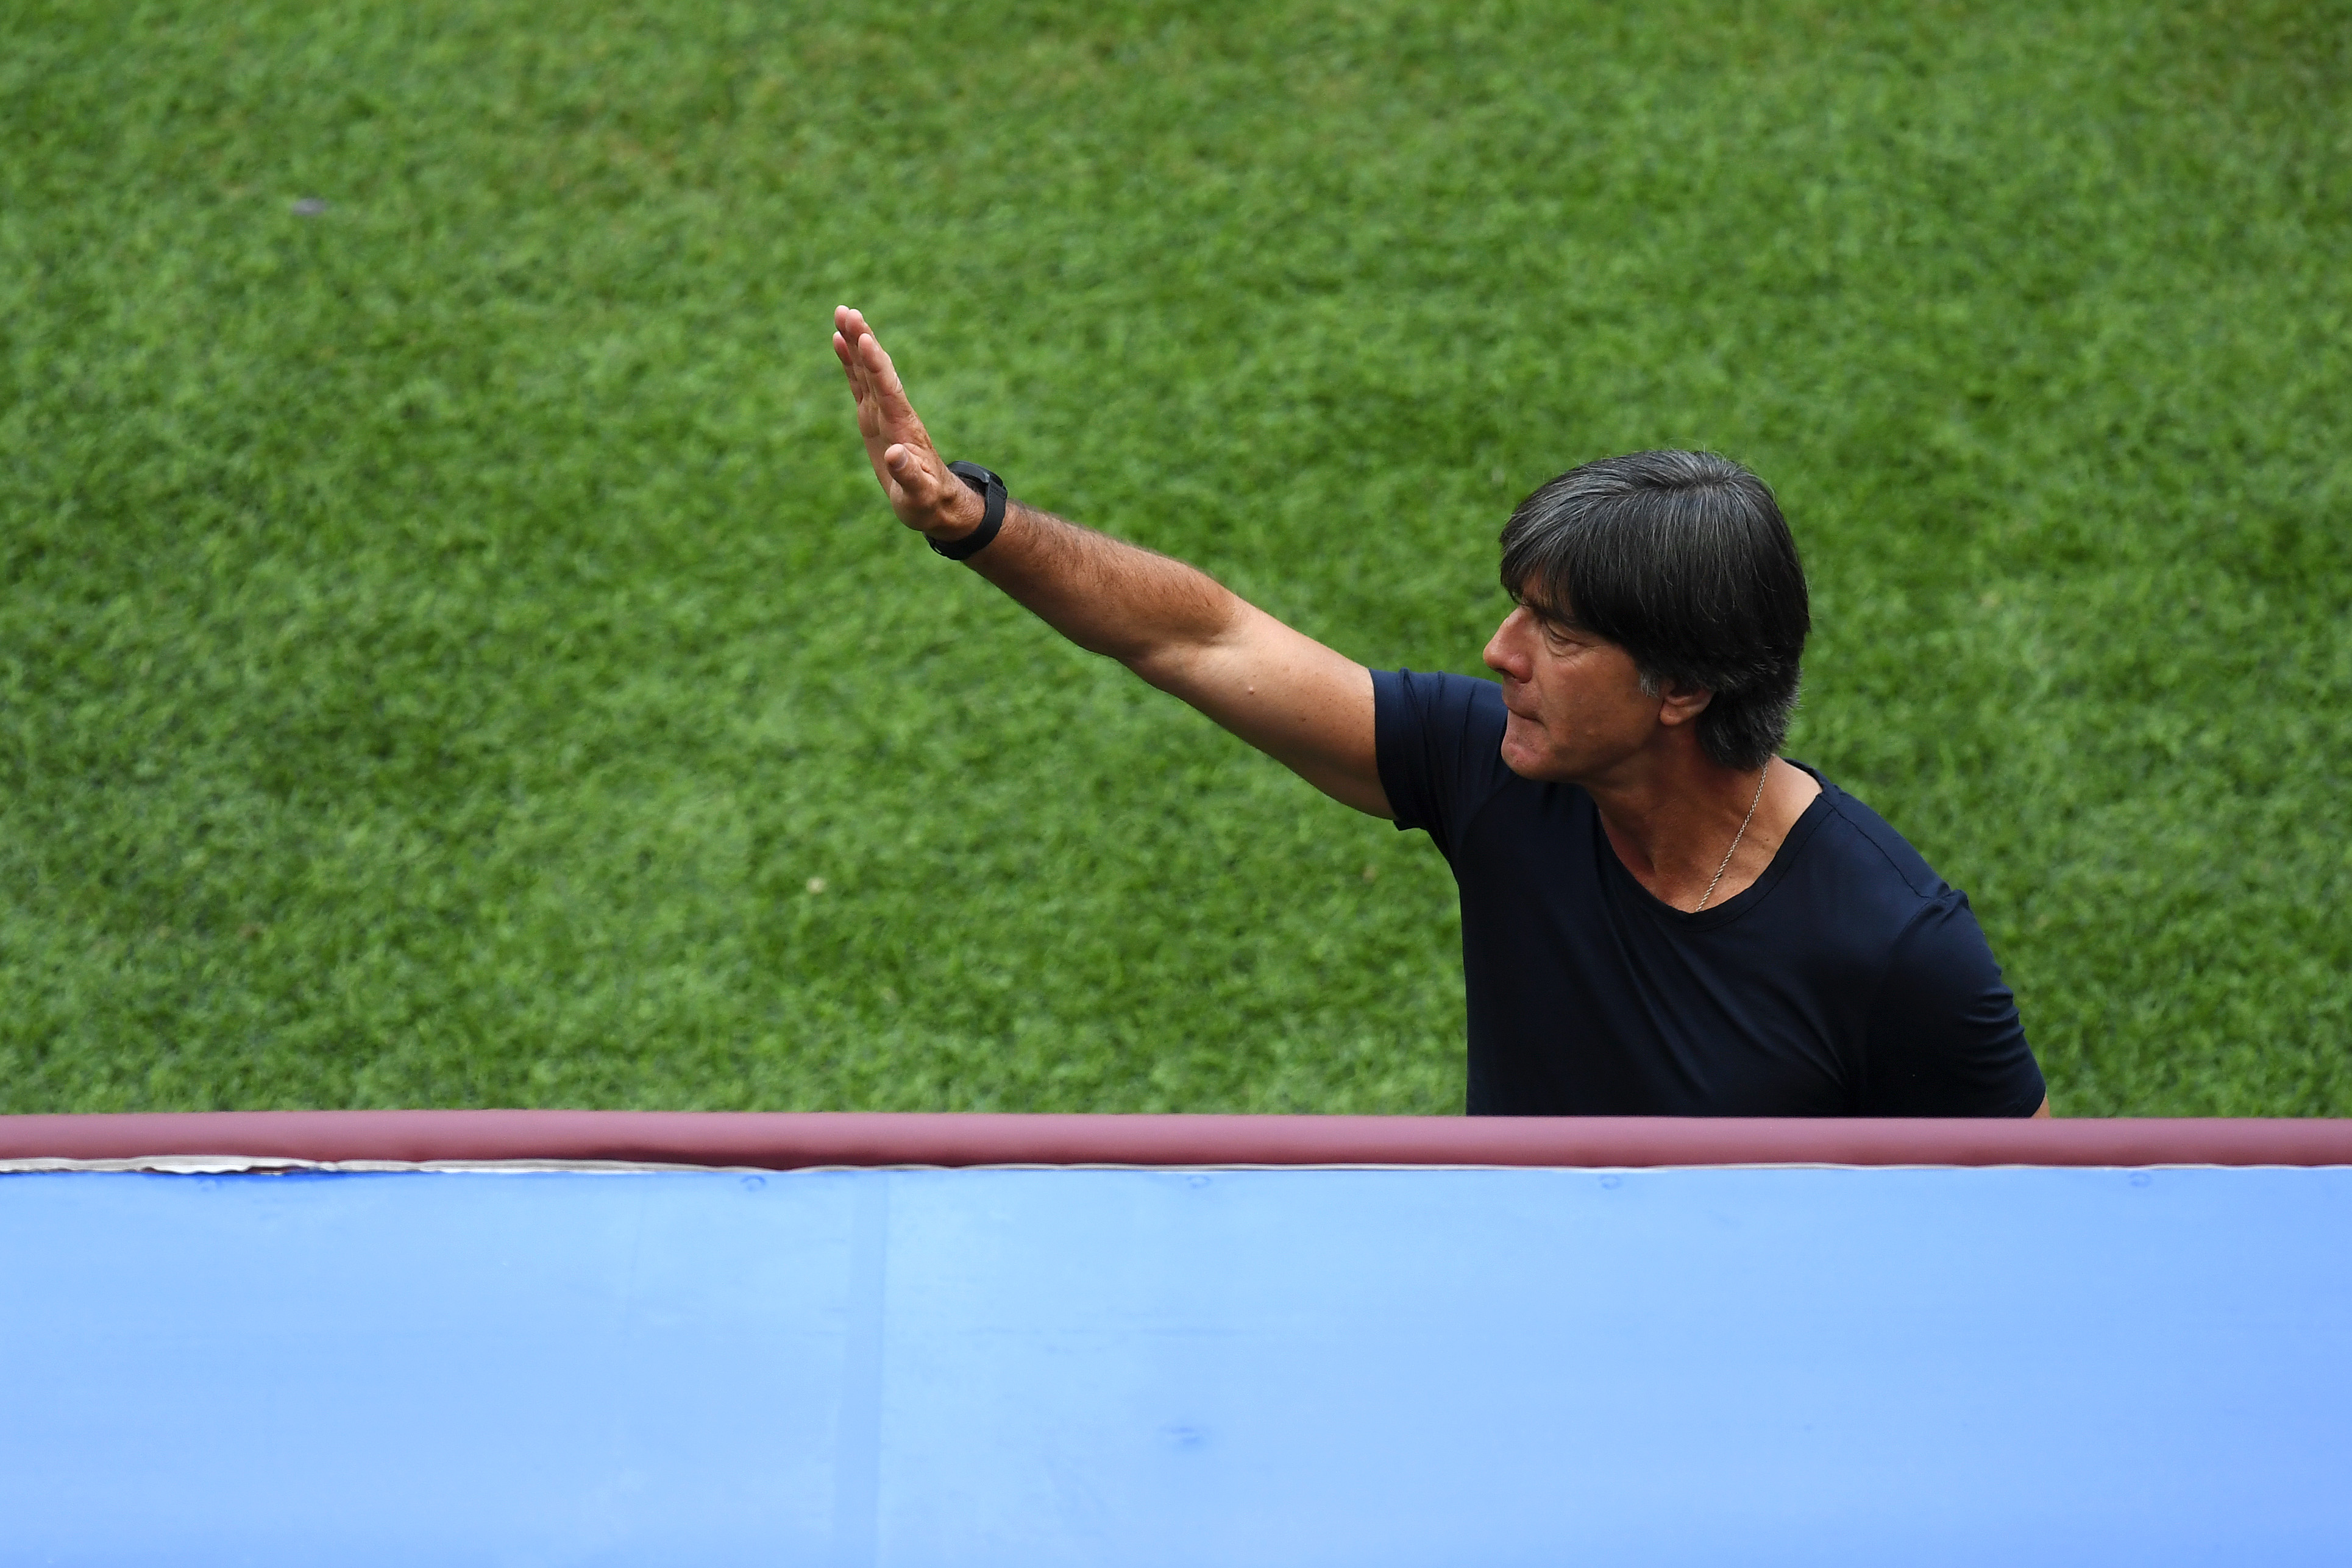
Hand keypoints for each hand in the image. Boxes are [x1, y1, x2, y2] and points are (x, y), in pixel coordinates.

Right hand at [832, 306, 984, 539]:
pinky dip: (851, 363)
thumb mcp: (918, 495)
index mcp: (903, 428)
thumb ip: (908, 475)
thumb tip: (894, 454)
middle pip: (876, 371)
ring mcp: (883, 414)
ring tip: (842, 314)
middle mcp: (894, 414)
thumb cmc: (928, 502)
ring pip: (867, 372)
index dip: (875, 365)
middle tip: (847, 311)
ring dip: (855, 343)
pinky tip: (840, 341)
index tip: (864, 339)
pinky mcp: (874, 420)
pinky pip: (860, 385)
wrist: (937, 503)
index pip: (888, 390)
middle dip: (862, 341)